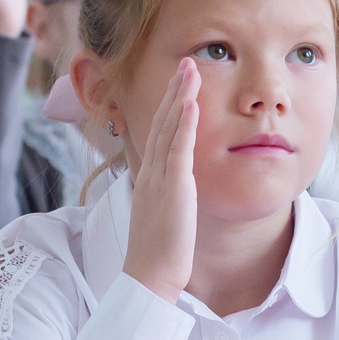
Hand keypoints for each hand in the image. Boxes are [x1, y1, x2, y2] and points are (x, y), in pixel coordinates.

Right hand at [120, 57, 197, 302]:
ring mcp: (160, 179)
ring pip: (168, 128)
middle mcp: (151, 173)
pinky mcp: (172, 189)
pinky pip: (178, 150)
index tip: (179, 84)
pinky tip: (190, 103)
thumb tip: (176, 191)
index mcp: (149, 179)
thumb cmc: (157, 254)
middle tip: (185, 62)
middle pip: (161, 122)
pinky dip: (183, 124)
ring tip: (190, 68)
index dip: (169, 106)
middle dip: (173, 90)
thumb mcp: (162, 216)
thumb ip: (168, 197)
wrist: (148, 277)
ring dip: (179, 96)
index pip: (159, 133)